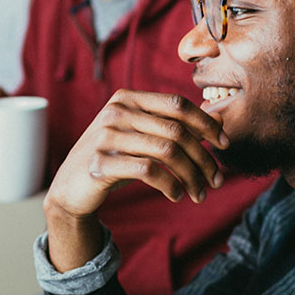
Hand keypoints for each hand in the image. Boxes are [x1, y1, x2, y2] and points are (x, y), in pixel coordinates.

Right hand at [42, 90, 228, 270]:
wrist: (71, 187)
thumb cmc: (114, 159)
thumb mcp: (141, 136)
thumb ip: (172, 125)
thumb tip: (218, 119)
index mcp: (127, 98)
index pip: (177, 104)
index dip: (205, 123)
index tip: (223, 145)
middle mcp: (115, 113)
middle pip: (176, 131)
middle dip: (203, 158)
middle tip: (217, 180)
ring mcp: (106, 137)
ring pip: (167, 152)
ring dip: (191, 176)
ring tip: (200, 193)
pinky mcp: (100, 164)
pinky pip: (149, 171)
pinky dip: (170, 185)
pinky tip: (177, 195)